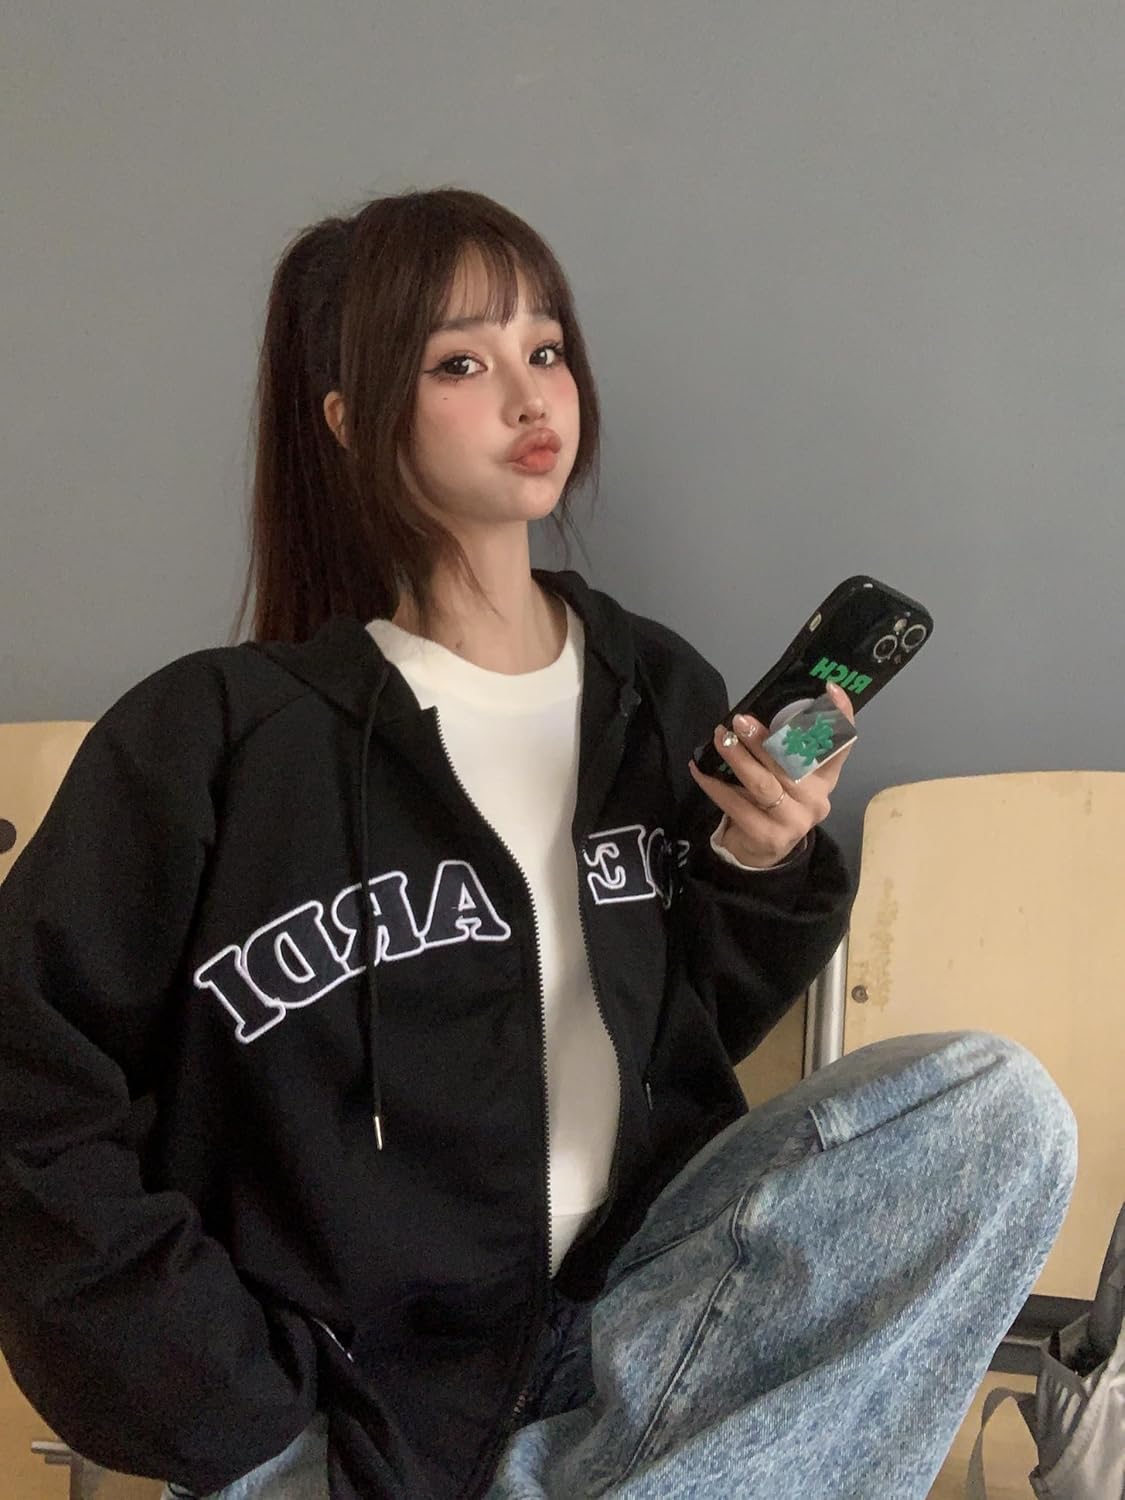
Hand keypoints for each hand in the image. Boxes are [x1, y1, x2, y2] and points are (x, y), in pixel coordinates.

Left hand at [687, 681, 856, 868]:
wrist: (759, 854)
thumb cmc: (770, 805)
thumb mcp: (781, 778)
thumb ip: (780, 752)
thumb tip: (752, 714)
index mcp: (824, 780)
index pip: (840, 746)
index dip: (839, 717)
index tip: (831, 689)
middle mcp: (816, 800)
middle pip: (792, 764)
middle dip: (764, 740)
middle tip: (739, 720)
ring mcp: (795, 822)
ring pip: (764, 784)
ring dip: (738, 758)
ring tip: (720, 739)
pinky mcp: (769, 837)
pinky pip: (737, 805)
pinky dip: (716, 786)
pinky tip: (700, 771)